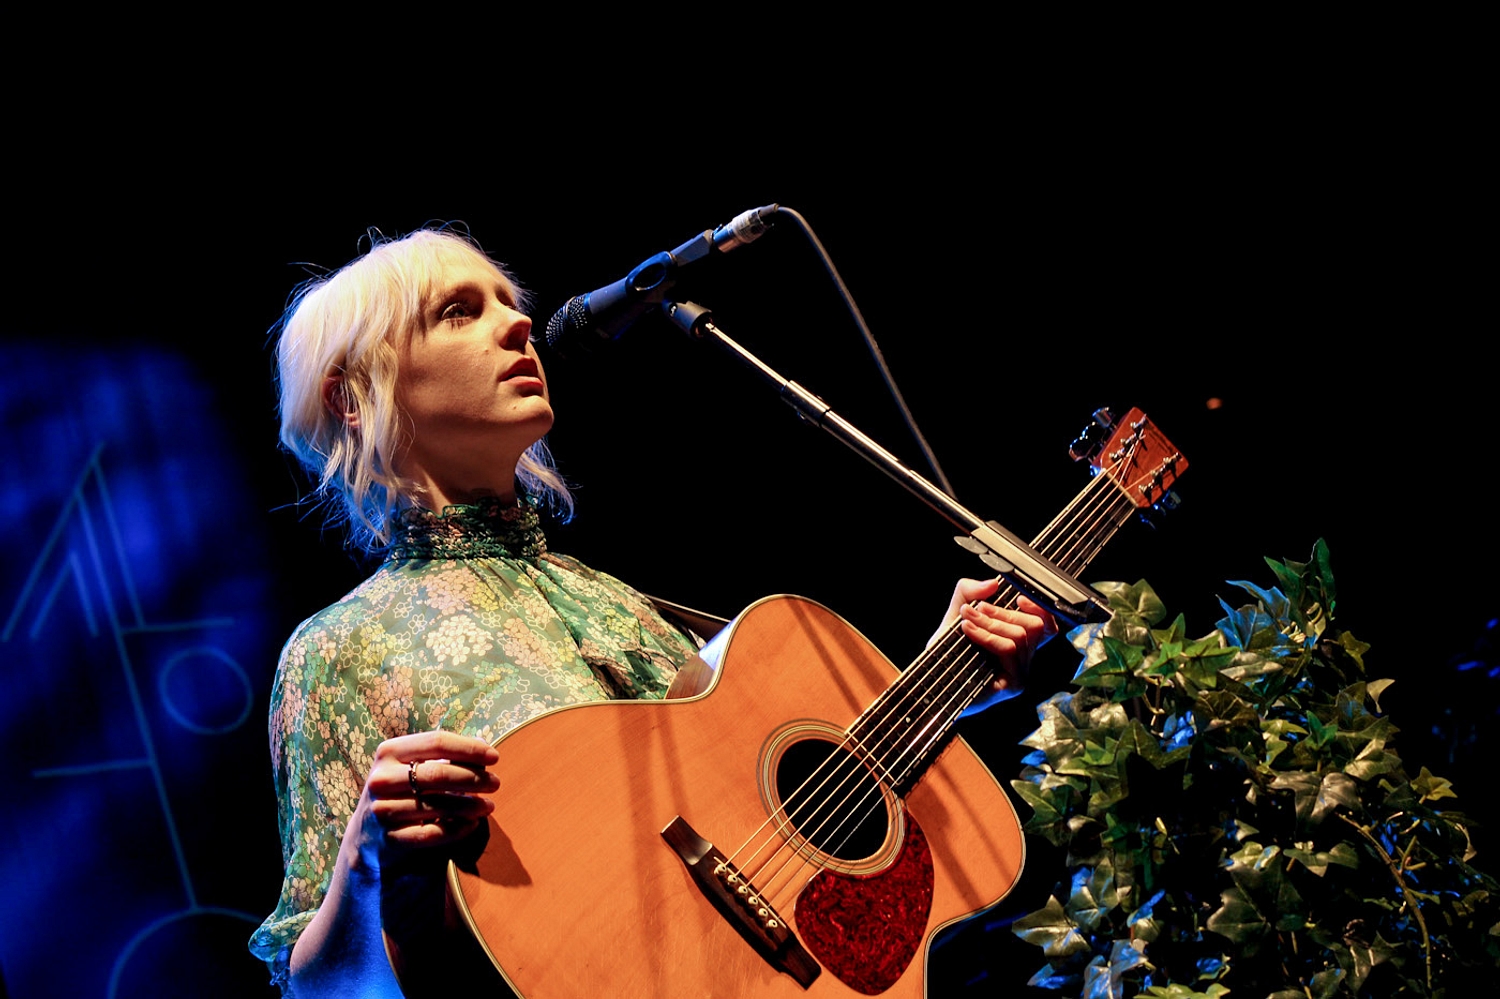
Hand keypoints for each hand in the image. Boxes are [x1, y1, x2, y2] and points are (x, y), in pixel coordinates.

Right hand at [343, 730, 499, 876]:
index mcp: (389, 751)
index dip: (469, 748)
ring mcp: (382, 810)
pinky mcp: (389, 839)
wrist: (369, 832)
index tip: (494, 757)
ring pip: (437, 806)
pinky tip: (472, 824)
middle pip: (438, 774)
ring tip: (489, 805)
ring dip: (470, 805)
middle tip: (496, 783)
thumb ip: (443, 755)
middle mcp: (381, 779)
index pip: (436, 742)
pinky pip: (432, 834)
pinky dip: (457, 829)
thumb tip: (482, 745)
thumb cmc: (402, 790)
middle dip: (474, 778)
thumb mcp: (413, 766)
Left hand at [932, 578, 1056, 710]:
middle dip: (1002, 612)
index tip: (1019, 597)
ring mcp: (1021, 673)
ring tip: (967, 618)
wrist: (933, 680)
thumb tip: (991, 583)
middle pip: (1033, 626)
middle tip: (976, 608)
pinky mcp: (1013, 684)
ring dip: (990, 623)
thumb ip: (969, 592)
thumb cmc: (948, 652)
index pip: (1047, 625)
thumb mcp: (957, 614)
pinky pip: (1008, 650)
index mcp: (1018, 643)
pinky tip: (967, 630)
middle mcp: (1024, 659)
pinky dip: (987, 635)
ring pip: (1019, 636)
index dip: (1040, 609)